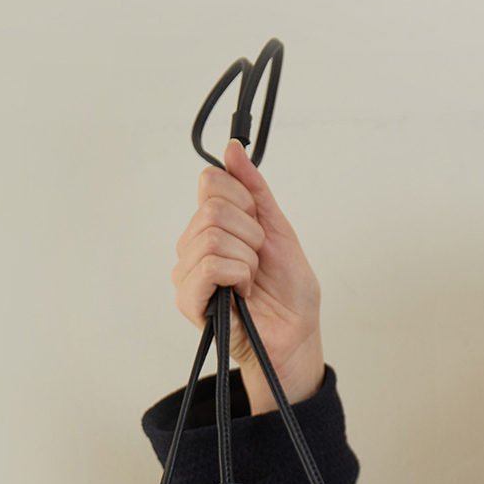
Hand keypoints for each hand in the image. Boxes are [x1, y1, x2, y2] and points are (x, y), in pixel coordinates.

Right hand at [171, 140, 325, 410]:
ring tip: (252, 279)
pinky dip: (237, 276)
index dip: (243, 199)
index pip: (210, 181)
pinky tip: (243, 292)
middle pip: (211, 207)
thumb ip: (255, 189)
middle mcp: (194, 245)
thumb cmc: (288, 291)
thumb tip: (233, 149)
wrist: (296, 335)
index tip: (259, 227)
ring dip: (246, 258)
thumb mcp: (278, 229)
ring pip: (211, 236)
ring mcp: (188, 272)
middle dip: (250, 233)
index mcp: (212, 225)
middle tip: (259, 259)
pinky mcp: (188, 299)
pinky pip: (209, 266)